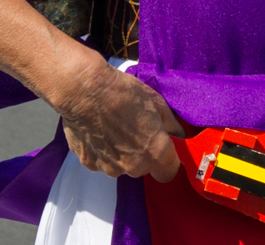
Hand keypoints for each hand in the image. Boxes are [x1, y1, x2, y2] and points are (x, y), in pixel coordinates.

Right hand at [57, 56, 183, 181]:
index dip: (169, 160)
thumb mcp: (157, 102)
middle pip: (144, 167)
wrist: (86, 92)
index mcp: (154, 152)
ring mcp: (108, 168)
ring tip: (117, 126)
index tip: (165, 147)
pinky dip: (103, 150)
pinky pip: (102, 161)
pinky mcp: (88, 164)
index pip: (169, 172)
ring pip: (122, 165)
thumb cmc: (126, 94)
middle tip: (138, 128)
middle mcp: (133, 167)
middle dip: (145, 152)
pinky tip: (101, 129)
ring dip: (123, 152)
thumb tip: (178, 133)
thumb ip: (171, 123)